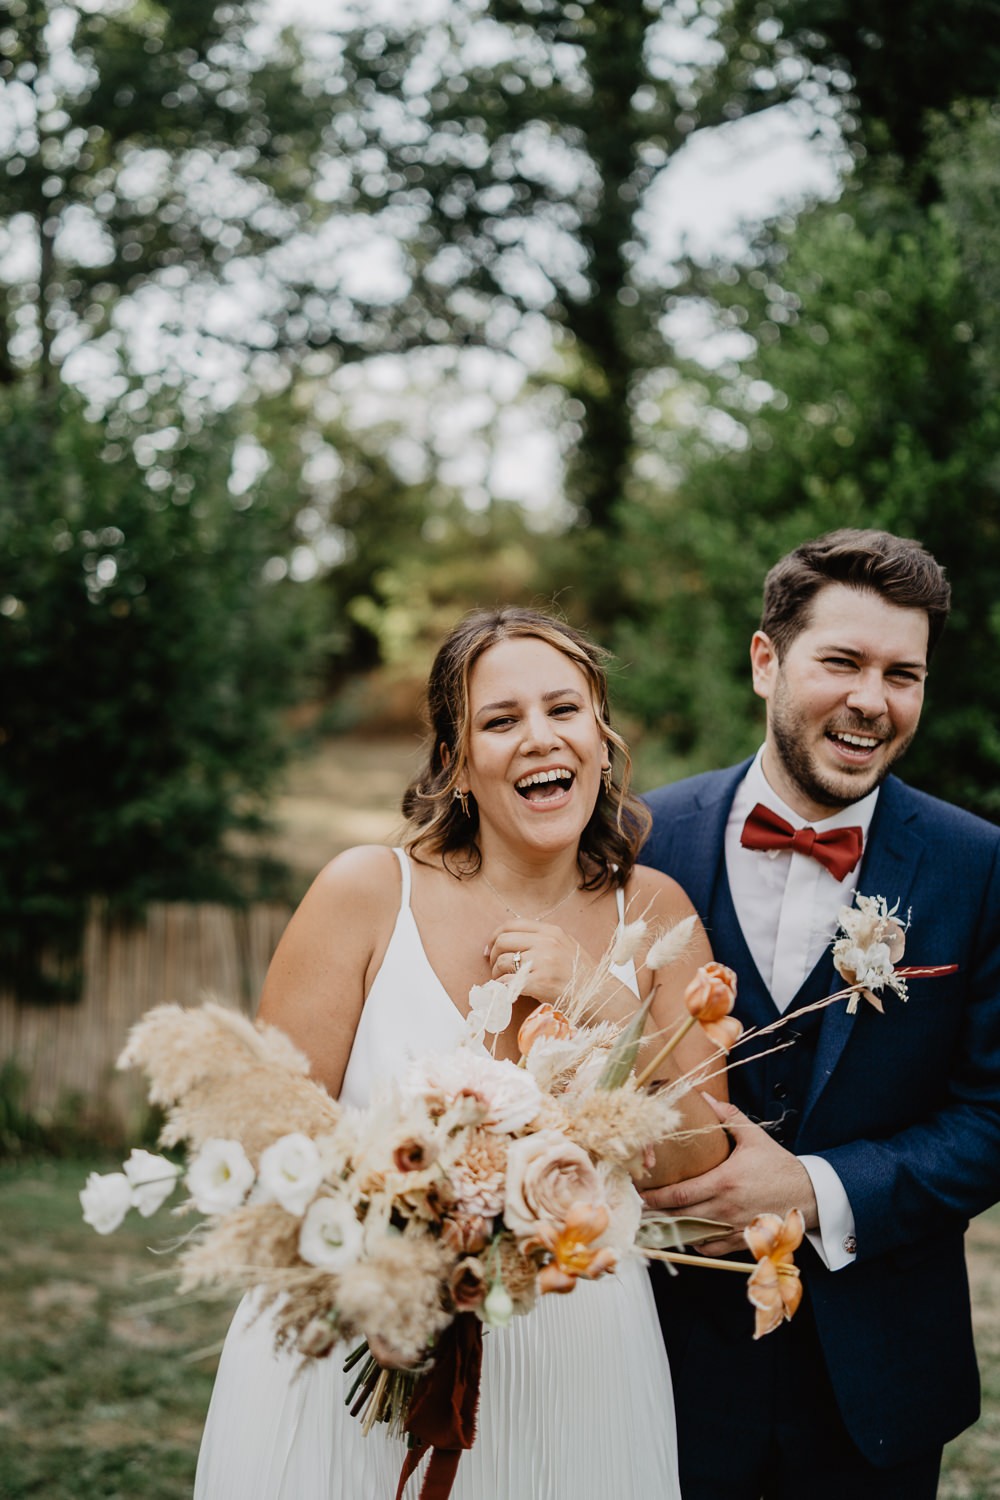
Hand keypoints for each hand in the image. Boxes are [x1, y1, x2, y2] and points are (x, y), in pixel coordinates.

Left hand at [484, 921, 592, 1004]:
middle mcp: (546, 943)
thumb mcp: (567, 946)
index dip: (495, 936)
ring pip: (503, 962)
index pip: (512, 925)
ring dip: (497, 974)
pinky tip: (504, 992)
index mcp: (551, 931)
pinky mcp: (539, 983)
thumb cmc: (583, 974)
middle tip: (494, 968)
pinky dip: (500, 988)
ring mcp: (542, 962)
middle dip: (493, 956)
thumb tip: (515, 940)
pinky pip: (507, 982)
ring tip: (503, 982)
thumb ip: (545, 940)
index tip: (491, 949)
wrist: (600, 996)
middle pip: (503, 941)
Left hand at [641, 1094, 818, 1255]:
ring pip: (691, 1235)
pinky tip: (683, 1232)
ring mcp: (732, 1228)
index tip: (639, 1193)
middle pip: (679, 1217)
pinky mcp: (740, 1240)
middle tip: (637, 1208)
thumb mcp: (754, 1136)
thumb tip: (704, 1097)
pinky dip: (693, 1242)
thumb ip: (727, 1116)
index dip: (655, 1197)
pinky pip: (709, 1248)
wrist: (809, 1195)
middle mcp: (725, 1209)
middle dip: (655, 1214)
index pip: (680, 1194)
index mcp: (725, 1182)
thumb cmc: (779, 1165)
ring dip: (670, 1229)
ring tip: (652, 1221)